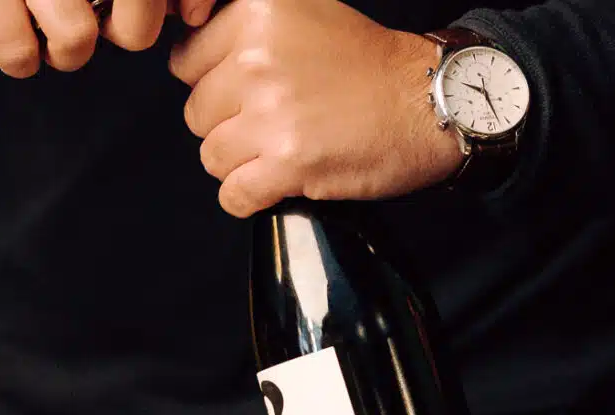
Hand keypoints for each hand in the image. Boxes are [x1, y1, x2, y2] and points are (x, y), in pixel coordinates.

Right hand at [0, 0, 215, 76]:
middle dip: (128, 30)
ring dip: (63, 51)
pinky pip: (21, 53)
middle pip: (138, 6)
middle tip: (102, 26)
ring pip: (78, 37)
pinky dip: (17, 59)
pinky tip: (5, 37)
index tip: (189, 14)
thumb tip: (189, 7)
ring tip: (45, 35)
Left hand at [169, 0, 462, 216]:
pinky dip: (250, 196)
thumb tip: (191, 54)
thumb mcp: (304, 13)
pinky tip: (278, 180)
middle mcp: (257, 58)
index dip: (214, 82)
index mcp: (258, 14)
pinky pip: (233, 195)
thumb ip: (246, 29)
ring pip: (212, 155)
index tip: (245, 89)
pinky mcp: (287, 161)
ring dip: (243, 161)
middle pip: (196, 112)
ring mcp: (270, 112)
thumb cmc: (372, 64)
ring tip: (283, 146)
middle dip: (230, 123)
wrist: (428, 102)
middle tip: (276, 118)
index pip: (185, 61)